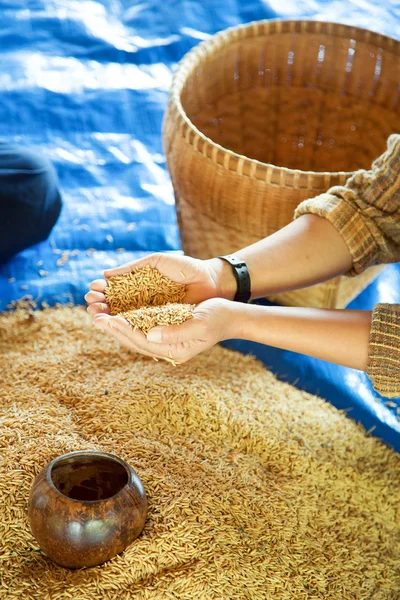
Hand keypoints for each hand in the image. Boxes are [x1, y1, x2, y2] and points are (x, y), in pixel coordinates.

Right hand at [85, 252, 235, 315]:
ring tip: (97, 315)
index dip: (103, 294)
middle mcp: (144, 305)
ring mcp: (154, 317)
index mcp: (140, 288)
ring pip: (127, 321)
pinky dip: (129, 328)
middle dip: (102, 308)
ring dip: (111, 319)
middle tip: (90, 306)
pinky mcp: (164, 328)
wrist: (210, 279)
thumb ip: (132, 269)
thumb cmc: (185, 267)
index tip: (91, 292)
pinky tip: (116, 324)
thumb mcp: (156, 262)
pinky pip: (144, 329)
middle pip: (118, 309)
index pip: (116, 294)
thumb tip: (105, 274)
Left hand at [92, 298, 237, 362]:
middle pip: (134, 342)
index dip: (123, 331)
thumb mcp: (200, 322)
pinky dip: (127, 322)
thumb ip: (176, 331)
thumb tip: (149, 333)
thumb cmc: (219, 316)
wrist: (231, 316)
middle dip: (114, 329)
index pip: (142, 342)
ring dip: (117, 327)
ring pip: (135, 337)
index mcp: (175, 351)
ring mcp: (167, 343)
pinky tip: (116, 314)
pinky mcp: (166, 333)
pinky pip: (141, 330)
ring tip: (99, 315)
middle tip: (95, 316)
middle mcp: (168, 350)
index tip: (108, 319)